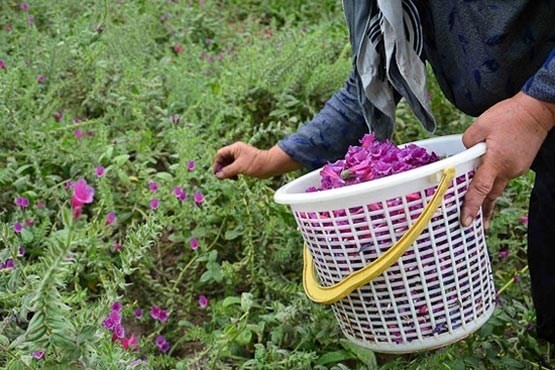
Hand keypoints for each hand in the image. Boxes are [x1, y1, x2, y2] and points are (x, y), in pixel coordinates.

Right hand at [213, 142, 302, 178]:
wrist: (271, 165)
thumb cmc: (256, 164)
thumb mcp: (239, 167)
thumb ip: (228, 171)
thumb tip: (218, 175)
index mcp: (235, 148)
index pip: (220, 154)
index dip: (217, 163)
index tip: (217, 173)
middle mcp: (237, 151)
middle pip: (224, 158)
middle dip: (222, 168)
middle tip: (223, 177)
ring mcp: (241, 157)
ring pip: (229, 164)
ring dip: (227, 171)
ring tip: (231, 178)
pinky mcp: (244, 163)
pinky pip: (234, 167)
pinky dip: (233, 172)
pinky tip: (236, 177)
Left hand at [462, 92, 554, 227]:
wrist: (536, 111)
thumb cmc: (509, 116)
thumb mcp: (479, 126)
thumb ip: (467, 144)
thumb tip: (466, 155)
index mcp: (496, 162)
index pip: (480, 189)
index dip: (471, 207)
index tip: (466, 221)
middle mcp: (508, 170)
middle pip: (491, 195)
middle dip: (482, 212)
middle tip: (472, 225)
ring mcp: (516, 168)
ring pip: (497, 185)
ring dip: (487, 195)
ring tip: (476, 207)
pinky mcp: (520, 164)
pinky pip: (503, 175)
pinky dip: (494, 180)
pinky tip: (487, 178)